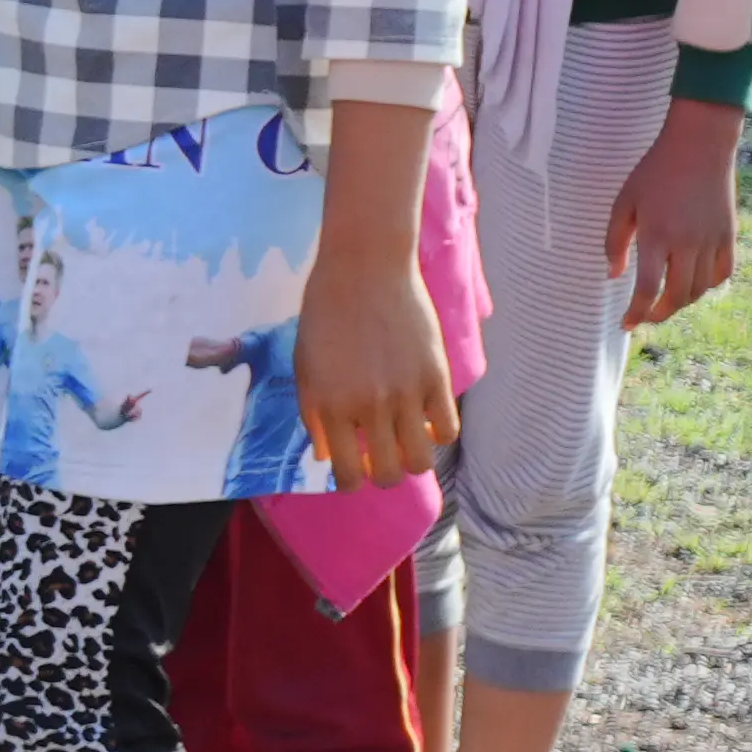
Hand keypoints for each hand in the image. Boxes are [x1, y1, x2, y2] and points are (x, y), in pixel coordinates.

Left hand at [292, 236, 458, 486]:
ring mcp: (405, 395)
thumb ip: (314, 414)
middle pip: (389, 475)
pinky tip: (426, 417)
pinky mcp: (436, 378)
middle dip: (384, 475)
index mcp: (330, 407)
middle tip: (381, 458)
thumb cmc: (325, 314)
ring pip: (421, 461)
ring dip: (413, 459)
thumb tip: (327, 456)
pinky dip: (438, 431)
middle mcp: (368, 408)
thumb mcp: (304, 365)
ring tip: (405, 440)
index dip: (352, 482)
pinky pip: (447, 429)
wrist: (364, 269)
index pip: (347, 475)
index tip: (355, 471)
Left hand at [610, 99, 745, 327]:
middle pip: (677, 297)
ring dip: (682, 302)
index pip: (647, 289)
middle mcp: (687, 244)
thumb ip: (615, 241)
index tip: (626, 324)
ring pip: (700, 289)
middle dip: (659, 314)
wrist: (699, 147)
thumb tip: (613, 275)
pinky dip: (708, 286)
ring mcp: (711, 241)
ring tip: (666, 301)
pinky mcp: (729, 235)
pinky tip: (694, 284)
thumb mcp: (624, 202)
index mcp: (656, 236)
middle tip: (646, 316)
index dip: (636, 313)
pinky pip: (723, 273)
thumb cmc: (655, 172)